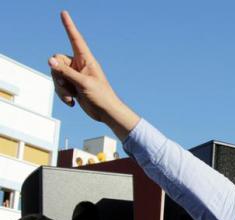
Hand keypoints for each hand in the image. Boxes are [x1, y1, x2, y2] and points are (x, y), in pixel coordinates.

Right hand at [48, 11, 138, 138]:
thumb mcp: (83, 83)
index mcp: (86, 59)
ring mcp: (74, 75)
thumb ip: (65, 72)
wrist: (106, 113)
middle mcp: (79, 65)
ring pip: (55, 75)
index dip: (69, 26)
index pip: (75, 39)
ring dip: (60, 88)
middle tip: (68, 86)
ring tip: (72, 97)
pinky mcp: (71, 85)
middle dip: (58, 75)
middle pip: (57, 61)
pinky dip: (63, 95)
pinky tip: (73, 103)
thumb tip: (50, 61)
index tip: (63, 13)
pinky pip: (58, 85)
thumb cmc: (101, 96)